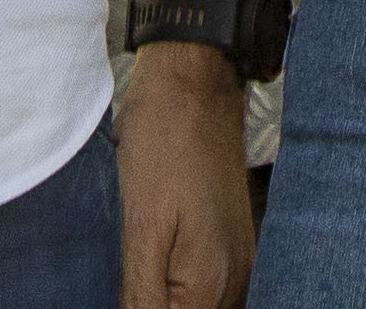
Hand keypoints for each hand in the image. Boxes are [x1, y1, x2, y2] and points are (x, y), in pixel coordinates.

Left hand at [119, 45, 253, 308]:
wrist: (195, 80)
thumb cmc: (164, 141)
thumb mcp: (141, 227)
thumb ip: (143, 298)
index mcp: (212, 284)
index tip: (125, 287)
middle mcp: (238, 280)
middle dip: (152, 306)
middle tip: (130, 273)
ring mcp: (241, 262)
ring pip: (202, 308)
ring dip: (167, 299)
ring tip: (139, 265)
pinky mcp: (234, 244)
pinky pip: (207, 291)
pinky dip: (180, 291)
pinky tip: (154, 268)